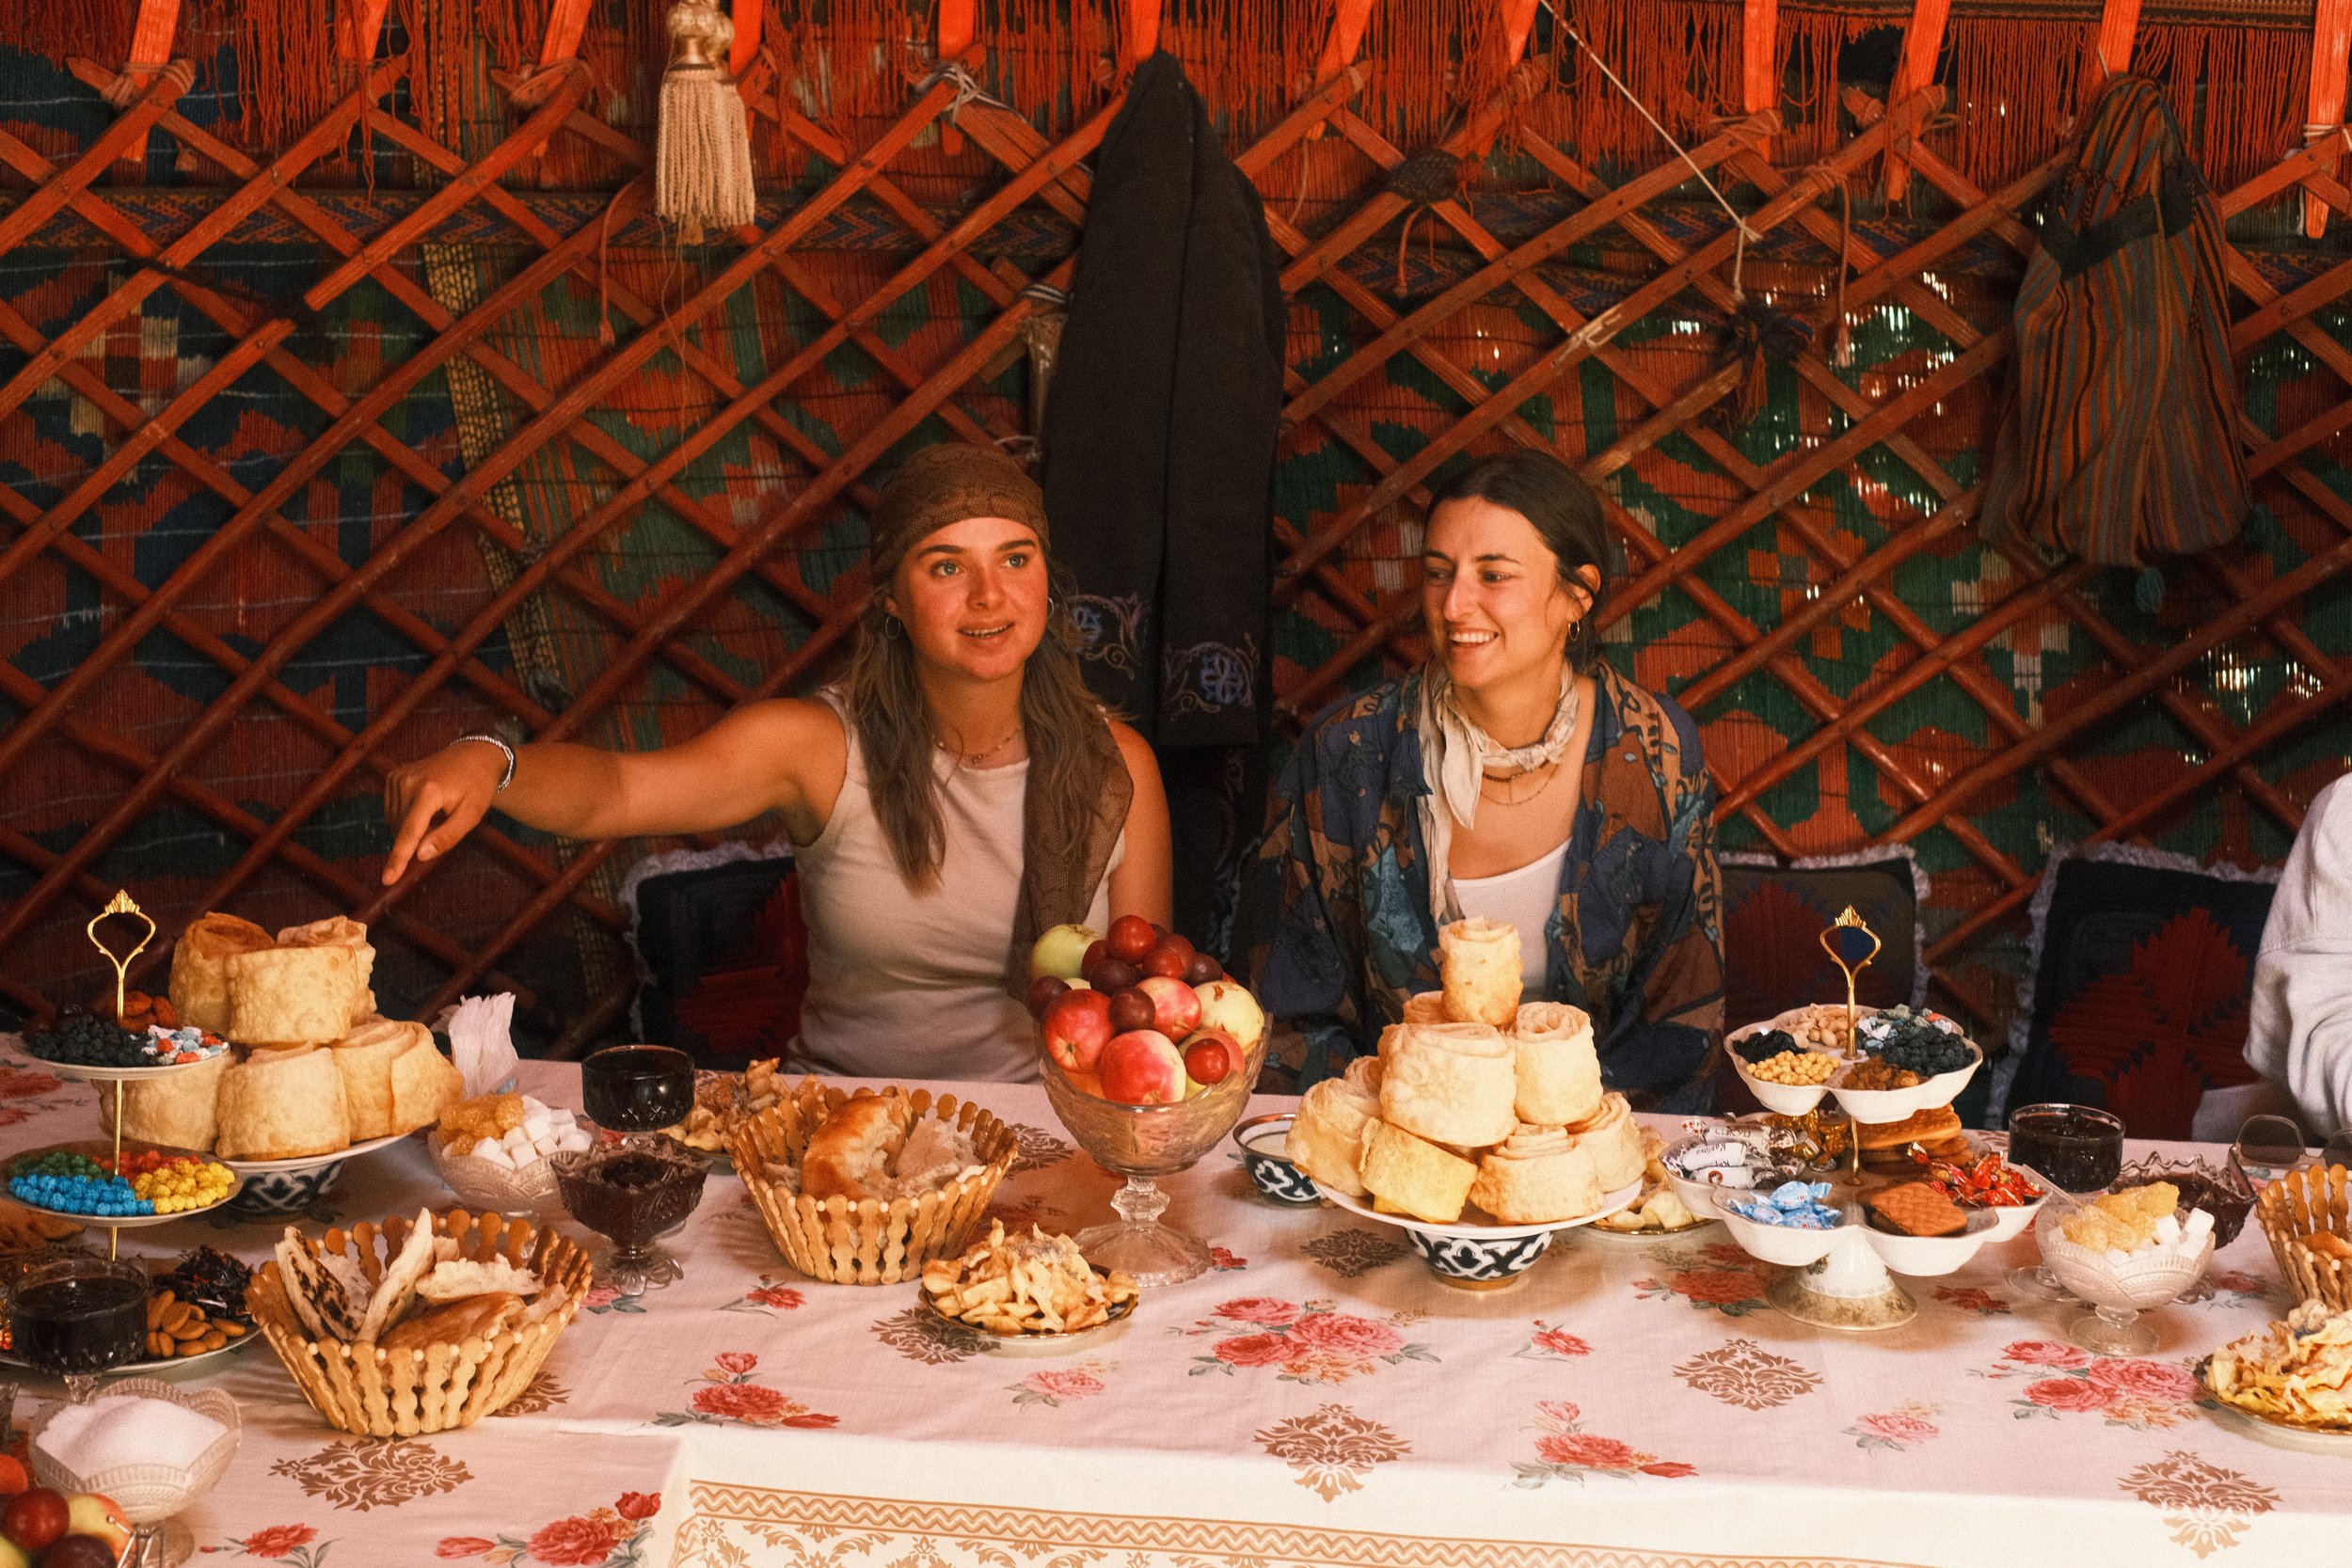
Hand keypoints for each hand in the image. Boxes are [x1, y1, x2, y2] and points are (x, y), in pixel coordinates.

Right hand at [382, 742, 506, 883]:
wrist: (474, 754)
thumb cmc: (477, 786)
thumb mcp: (472, 814)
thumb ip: (448, 836)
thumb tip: (420, 855)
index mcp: (429, 791)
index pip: (409, 832)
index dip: (398, 859)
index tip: (386, 880)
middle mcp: (407, 782)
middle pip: (403, 830)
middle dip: (419, 838)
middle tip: (444, 822)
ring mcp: (397, 777)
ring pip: (395, 822)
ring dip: (413, 827)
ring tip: (437, 811)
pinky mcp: (392, 777)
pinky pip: (393, 810)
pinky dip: (407, 816)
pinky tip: (426, 806)